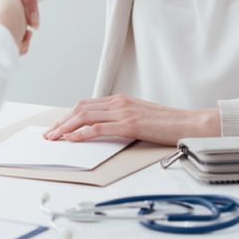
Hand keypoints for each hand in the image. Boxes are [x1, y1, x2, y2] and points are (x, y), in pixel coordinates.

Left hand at [42, 95, 220, 145]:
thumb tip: (104, 131)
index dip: (68, 116)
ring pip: (85, 116)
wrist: (190, 123)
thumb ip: (122, 120)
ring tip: (54, 138)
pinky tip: (72, 139)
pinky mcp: (130, 124)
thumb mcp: (140, 118)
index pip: (86, 105)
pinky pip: (99, 128)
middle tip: (49, 135)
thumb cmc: (168, 124)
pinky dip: (82, 133)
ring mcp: (124, 111)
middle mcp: (119, 102)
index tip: (57, 127)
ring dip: (66, 128)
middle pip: (81, 108)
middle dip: (62, 122)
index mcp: (121, 99)